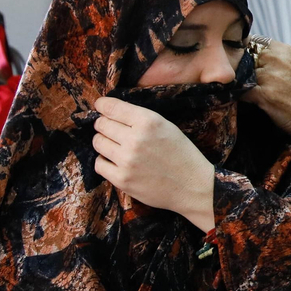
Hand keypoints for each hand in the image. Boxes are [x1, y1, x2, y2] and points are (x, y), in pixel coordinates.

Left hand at [93, 97, 215, 230]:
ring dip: (104, 142)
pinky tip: (116, 161)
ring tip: (116, 147)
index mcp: (149, 121)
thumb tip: (109, 110)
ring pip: (98, 143)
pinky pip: (99, 164)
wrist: (192, 186)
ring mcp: (127, 160)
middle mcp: (135, 139)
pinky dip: (105, 161)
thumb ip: (140, 117)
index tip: (100, 106)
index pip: (111, 107)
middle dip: (104, 125)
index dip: (102, 105)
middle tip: (111, 130)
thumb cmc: (180, 154)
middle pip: (101, 124)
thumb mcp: (166, 126)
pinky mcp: (122, 179)